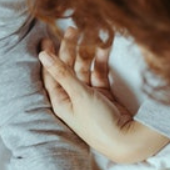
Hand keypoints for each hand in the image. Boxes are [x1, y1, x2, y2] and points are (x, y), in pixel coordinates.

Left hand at [40, 27, 168, 162]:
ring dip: (88, 53)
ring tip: (91, 34)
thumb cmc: (98, 123)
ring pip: (86, 69)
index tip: (47, 38)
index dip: (49, 56)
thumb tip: (43, 55)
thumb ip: (63, 73)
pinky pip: (100, 74)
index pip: (51, 74)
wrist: (125, 140)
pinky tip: (104, 48)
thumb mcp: (79, 96)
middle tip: (73, 30)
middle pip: (68, 69)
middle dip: (70, 49)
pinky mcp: (105, 95)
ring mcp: (89, 96)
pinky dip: (102, 62)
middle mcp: (73, 98)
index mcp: (61, 101)